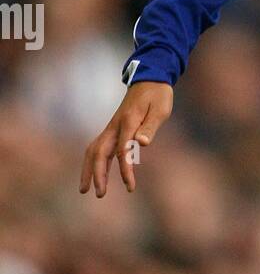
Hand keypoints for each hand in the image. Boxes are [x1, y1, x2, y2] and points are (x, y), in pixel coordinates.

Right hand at [79, 82, 173, 196]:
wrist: (149, 78)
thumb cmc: (158, 95)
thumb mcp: (161, 109)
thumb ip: (150, 127)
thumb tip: (142, 143)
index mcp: (128, 122)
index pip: (123, 150)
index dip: (125, 170)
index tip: (130, 187)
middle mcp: (115, 126)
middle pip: (98, 152)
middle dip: (96, 174)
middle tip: (98, 194)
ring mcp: (111, 127)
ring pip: (93, 151)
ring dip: (89, 170)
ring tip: (86, 190)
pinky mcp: (113, 129)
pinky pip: (99, 148)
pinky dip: (95, 163)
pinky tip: (97, 175)